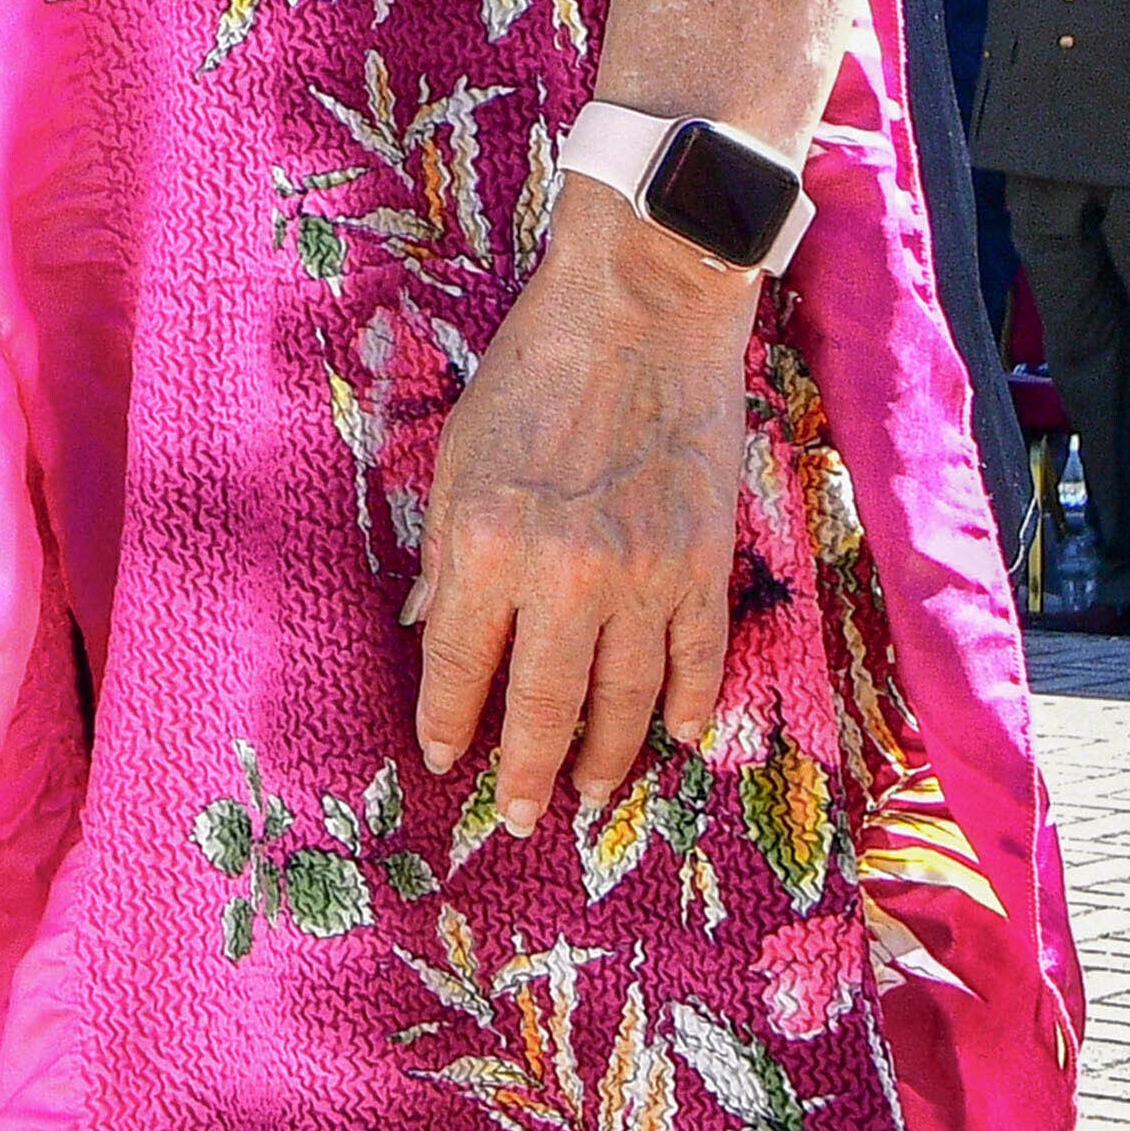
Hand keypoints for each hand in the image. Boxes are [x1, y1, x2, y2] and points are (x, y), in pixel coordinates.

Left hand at [412, 203, 753, 834]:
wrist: (644, 310)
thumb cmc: (537, 372)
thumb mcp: (459, 457)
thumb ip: (446, 551)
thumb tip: (426, 627)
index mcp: (490, 546)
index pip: (459, 667)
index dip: (448, 723)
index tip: (443, 760)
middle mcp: (566, 576)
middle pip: (543, 705)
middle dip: (526, 771)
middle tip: (521, 820)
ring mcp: (644, 575)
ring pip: (626, 699)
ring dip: (605, 756)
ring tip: (587, 794)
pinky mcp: (703, 561)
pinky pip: (698, 656)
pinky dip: (691, 704)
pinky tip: (679, 737)